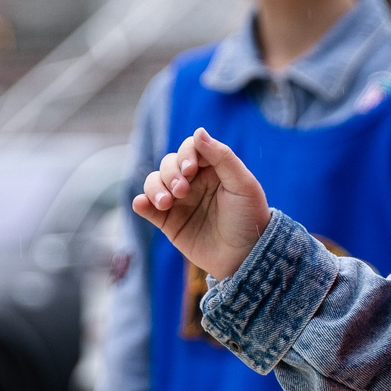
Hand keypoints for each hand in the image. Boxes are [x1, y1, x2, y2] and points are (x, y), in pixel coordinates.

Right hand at [132, 128, 271, 285]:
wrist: (245, 258)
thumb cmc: (249, 218)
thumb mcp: (243, 184)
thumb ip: (222, 156)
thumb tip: (198, 131)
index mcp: (212, 168)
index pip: (190, 149)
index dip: (186, 155)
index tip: (190, 170)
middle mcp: (193, 182)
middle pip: (169, 164)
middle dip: (171, 174)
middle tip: (182, 191)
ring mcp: (179, 201)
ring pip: (154, 182)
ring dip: (155, 188)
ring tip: (166, 203)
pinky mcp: (168, 222)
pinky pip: (147, 207)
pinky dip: (141, 202)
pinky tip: (142, 204)